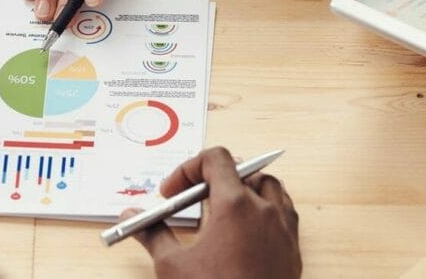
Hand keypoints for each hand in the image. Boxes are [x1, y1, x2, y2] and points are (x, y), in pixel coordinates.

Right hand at [125, 147, 300, 278]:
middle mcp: (264, 211)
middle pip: (243, 170)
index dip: (189, 168)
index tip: (173, 191)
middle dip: (215, 178)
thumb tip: (132, 218)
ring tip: (222, 210)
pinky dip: (265, 211)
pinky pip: (285, 214)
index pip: (216, 159)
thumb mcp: (173, 265)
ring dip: (245, 189)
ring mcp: (283, 230)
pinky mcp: (293, 250)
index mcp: (235, 205)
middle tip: (193, 199)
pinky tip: (245, 232)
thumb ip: (152, 233)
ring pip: (270, 188)